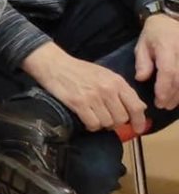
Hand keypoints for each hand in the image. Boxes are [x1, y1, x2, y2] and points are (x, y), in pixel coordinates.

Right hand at [26, 43, 148, 133]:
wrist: (55, 65)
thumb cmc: (80, 70)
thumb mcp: (106, 75)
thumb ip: (122, 90)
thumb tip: (140, 108)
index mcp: (116, 81)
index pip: (136, 106)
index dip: (140, 121)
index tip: (138, 128)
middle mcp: (107, 89)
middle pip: (121, 118)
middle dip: (116, 122)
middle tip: (108, 119)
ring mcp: (93, 97)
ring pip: (107, 123)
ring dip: (102, 124)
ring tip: (95, 117)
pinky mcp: (78, 103)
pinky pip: (93, 124)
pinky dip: (91, 126)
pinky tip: (87, 120)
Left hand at [136, 12, 178, 108]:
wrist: (172, 20)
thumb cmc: (155, 33)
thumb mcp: (143, 44)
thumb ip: (142, 62)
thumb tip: (141, 79)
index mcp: (167, 48)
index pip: (168, 71)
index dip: (164, 87)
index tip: (159, 100)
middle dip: (172, 95)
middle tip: (163, 106)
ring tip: (171, 104)